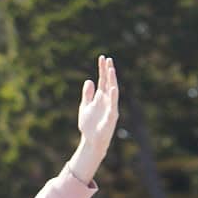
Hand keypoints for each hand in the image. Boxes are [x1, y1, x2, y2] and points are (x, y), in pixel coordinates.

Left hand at [67, 54, 119, 183]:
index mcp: (100, 97)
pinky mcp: (111, 117)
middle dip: (108, 71)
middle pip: (108, 83)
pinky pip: (113, 105)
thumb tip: (89, 80)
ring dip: (112, 80)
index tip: (102, 57)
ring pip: (113, 91)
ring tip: (111, 70)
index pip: (102, 80)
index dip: (102, 69)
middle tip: (108, 59)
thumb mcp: (85, 107)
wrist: (91, 140)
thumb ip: (87, 94)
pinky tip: (112, 88)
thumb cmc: (89, 124)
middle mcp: (107, 100)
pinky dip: (112, 97)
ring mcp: (110, 107)